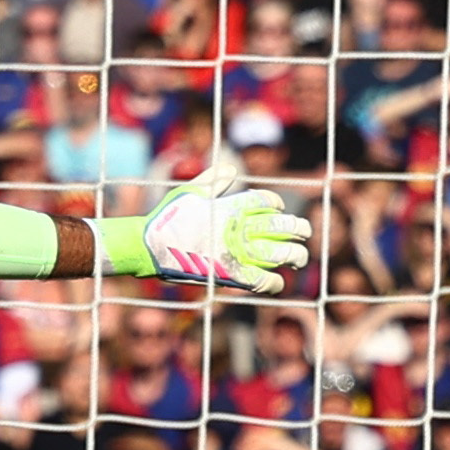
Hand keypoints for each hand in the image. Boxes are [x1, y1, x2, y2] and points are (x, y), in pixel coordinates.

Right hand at [112, 166, 309, 295]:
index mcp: (229, 207)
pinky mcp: (226, 274)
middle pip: (280, 226)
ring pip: (277, 253)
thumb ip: (212, 180)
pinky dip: (273, 283)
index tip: (279, 208)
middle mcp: (235, 228)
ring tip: (300, 258)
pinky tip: (280, 282)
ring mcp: (232, 252)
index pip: (264, 202)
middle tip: (304, 232)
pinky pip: (259, 280)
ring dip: (294, 256)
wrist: (145, 247)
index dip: (276, 204)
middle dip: (297, 229)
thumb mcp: (187, 192)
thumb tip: (231, 167)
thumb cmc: (164, 218)